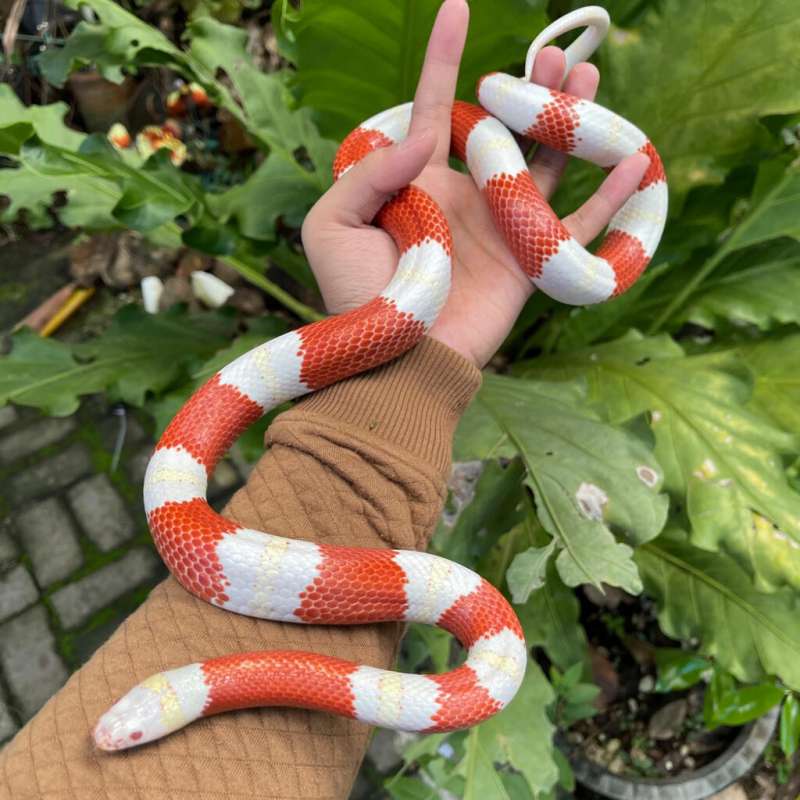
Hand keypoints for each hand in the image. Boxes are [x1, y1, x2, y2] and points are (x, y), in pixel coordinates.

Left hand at [301, 0, 648, 367]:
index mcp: (416, 184)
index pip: (433, 110)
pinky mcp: (529, 262)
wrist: (395, 361)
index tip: (456, 8)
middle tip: (554, 51)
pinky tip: (633, 161)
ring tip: (585, 80)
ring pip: (544, 164)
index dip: (443, 60)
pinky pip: (576, 225)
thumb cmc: (358, 298)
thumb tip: (428, 135)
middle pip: (504, 129)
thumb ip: (370, 172)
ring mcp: (499, 228)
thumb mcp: (333, 225)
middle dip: (527, 87)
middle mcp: (463, 197)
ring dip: (567, 123)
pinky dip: (609, 197)